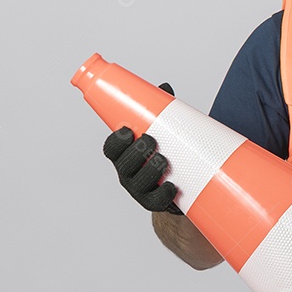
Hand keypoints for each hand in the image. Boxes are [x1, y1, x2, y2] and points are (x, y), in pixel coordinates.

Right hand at [102, 82, 181, 215]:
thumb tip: (165, 88)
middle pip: (123, 165)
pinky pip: (156, 202)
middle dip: (135, 152)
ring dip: (149, 170)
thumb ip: (161, 112)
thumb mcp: (162, 132)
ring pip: (138, 183)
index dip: (115, 141)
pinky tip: (172, 187)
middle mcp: (128, 173)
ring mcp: (140, 190)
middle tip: (151, 140)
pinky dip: (163, 194)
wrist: (180, 187)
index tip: (127, 130)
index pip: (111, 149)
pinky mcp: (156, 203)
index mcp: (124, 155)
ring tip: (163, 160)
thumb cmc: (166, 153)